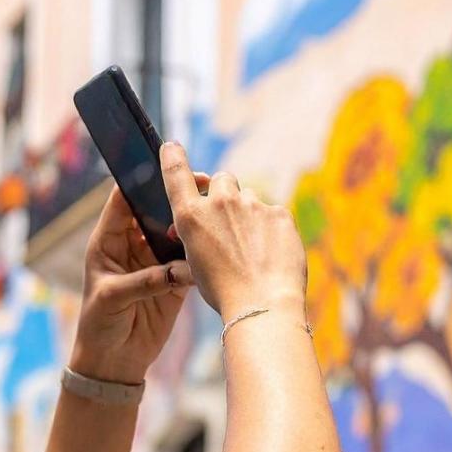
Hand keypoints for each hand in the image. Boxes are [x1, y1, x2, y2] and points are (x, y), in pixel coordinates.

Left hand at [70, 183, 199, 383]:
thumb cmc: (99, 326)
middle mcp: (134, 245)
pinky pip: (191, 261)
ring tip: (213, 212)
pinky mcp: (176, 281)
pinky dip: (203, 254)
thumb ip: (145, 281)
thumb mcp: (113, 298)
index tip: (163, 169)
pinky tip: (218, 246)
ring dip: (192, 224)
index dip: (140, 181)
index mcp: (109, 241)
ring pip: (177, 233)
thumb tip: (179, 270)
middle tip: (200, 186)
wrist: (115, 363)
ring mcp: (156, 262)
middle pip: (155, 210)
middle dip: (175, 198)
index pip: (123, 200)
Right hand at [159, 142, 305, 319]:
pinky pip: (274, 214)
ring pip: (250, 199)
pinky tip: (272, 255)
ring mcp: (252, 206)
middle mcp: (220, 203)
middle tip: (229, 222)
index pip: (176, 173)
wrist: (262, 305)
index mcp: (191, 216)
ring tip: (254, 250)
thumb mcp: (194, 264)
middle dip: (224, 194)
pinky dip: (272, 230)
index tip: (171, 146)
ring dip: (249, 215)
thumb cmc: (224, 292)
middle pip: (222, 180)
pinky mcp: (280, 213)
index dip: (172, 156)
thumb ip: (196, 234)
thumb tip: (200, 223)